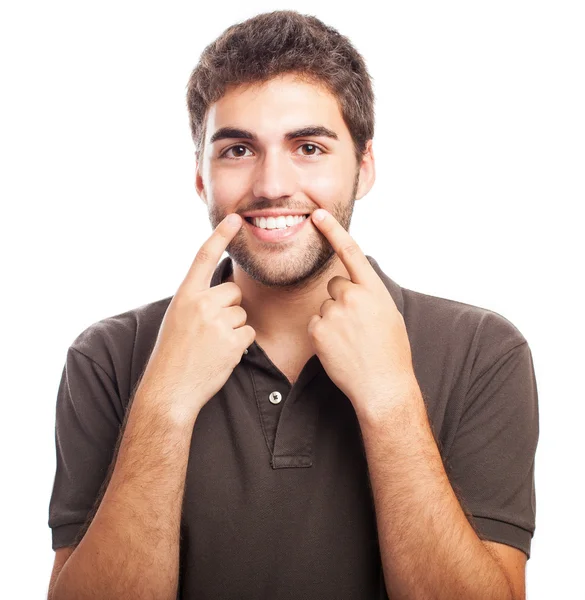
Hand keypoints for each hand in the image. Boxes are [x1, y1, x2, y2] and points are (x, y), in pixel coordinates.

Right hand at [137, 213, 255, 422]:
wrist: (170, 388)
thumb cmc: (173, 354)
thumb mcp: (177, 317)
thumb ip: (198, 300)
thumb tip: (227, 291)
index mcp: (185, 295)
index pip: (204, 257)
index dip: (220, 235)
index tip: (235, 218)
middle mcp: (200, 304)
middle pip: (234, 291)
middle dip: (229, 307)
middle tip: (210, 329)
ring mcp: (217, 322)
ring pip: (242, 313)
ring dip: (233, 328)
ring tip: (212, 345)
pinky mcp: (233, 341)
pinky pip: (248, 332)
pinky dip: (240, 344)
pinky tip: (221, 354)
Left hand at [307, 209, 417, 420]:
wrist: (382, 386)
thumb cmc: (391, 352)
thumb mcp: (389, 315)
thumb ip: (370, 294)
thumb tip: (355, 284)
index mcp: (374, 290)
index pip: (351, 252)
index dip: (333, 231)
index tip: (318, 215)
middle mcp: (353, 297)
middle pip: (335, 284)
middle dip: (341, 300)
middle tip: (356, 325)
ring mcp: (334, 314)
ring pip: (325, 307)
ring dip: (333, 320)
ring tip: (350, 341)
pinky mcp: (319, 331)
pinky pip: (316, 324)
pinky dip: (323, 335)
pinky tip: (338, 348)